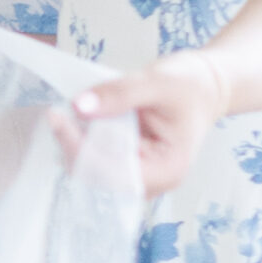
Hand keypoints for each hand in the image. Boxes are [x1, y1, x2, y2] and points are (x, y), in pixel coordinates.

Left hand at [47, 50, 229, 195]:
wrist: (203, 87)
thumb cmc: (189, 86)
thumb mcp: (156, 81)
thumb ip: (119, 94)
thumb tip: (79, 106)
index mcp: (167, 170)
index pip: (113, 174)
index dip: (81, 150)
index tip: (58, 117)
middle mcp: (151, 181)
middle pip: (97, 177)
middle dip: (73, 145)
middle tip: (58, 112)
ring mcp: (137, 174)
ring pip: (90, 170)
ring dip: (74, 142)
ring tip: (68, 114)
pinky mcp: (125, 163)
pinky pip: (94, 158)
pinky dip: (81, 139)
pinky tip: (80, 118)